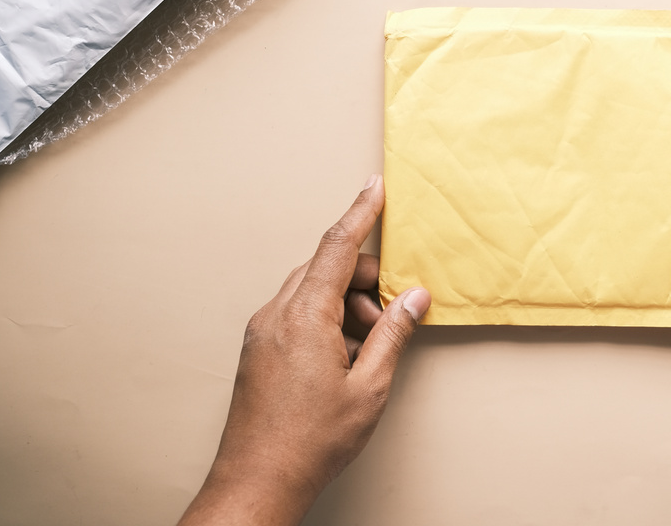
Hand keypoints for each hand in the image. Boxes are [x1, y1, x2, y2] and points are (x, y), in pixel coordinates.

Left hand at [179, 175, 429, 525]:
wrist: (256, 482)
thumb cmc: (309, 442)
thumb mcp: (368, 388)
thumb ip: (393, 334)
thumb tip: (414, 297)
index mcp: (304, 316)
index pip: (337, 247)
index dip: (360, 213)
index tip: (376, 186)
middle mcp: (276, 315)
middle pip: (326, 269)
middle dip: (365, 281)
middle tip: (392, 315)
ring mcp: (262, 332)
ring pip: (312, 291)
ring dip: (347, 305)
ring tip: (369, 350)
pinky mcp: (258, 349)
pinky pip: (297, 313)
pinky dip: (327, 320)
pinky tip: (345, 357)